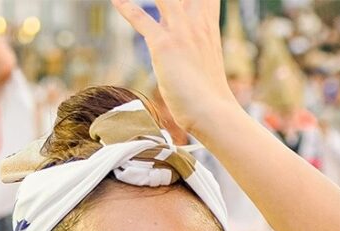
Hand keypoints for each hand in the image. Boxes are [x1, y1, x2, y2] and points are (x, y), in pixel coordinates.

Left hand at [111, 0, 237, 135]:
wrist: (213, 111)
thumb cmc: (208, 94)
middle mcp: (196, 21)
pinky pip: (141, 19)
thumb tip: (180, 44)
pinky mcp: (165, 45)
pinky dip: (127, 7)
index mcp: (208, 23)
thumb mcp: (205, 60)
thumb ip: (193, 42)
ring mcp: (181, 31)